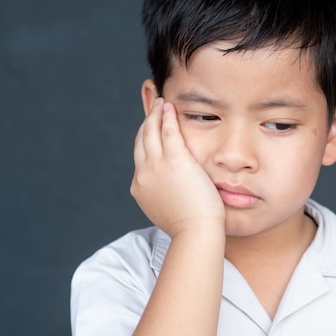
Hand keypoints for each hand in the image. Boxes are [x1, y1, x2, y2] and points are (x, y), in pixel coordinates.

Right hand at [130, 98, 225, 237]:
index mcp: (140, 187)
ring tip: (161, 102)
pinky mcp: (174, 160)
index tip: (150, 130)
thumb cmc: (190, 226)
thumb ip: (164, 196)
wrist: (195, 232)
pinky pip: (168, 131)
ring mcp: (156, 166)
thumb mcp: (167, 210)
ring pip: (150, 132)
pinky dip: (166, 117)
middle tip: (153, 109)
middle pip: (141, 141)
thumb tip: (169, 192)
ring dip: (154, 115)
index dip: (144, 140)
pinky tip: (169, 107)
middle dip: (146, 123)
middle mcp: (143, 174)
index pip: (140, 157)